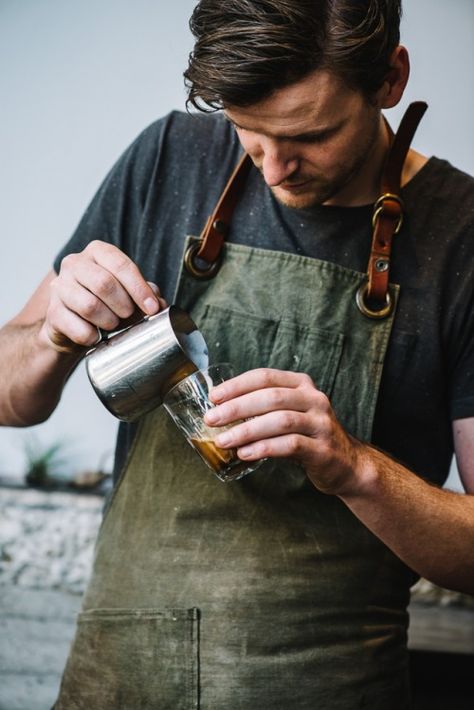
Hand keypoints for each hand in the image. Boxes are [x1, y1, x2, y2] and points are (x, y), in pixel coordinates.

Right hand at [39, 240, 166, 352]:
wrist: (73, 325)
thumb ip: (147, 294)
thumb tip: (160, 303)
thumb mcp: (129, 293)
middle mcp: (74, 263)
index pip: (121, 264)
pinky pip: (77, 328)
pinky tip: (96, 336)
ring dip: (108, 321)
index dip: (139, 288)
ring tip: (112, 324)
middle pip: (103, 283)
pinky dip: (92, 336)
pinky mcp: (52, 312)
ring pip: (89, 305)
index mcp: (97, 252)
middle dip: (124, 305)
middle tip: (129, 316)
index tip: (152, 308)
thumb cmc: (106, 304)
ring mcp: (59, 286)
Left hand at [204, 368, 364, 495]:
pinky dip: (264, 448)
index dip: (237, 385)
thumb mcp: (289, 415)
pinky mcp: (323, 449)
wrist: (347, 464)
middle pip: (270, 397)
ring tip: (223, 440)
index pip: (265, 376)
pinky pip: (290, 445)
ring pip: (280, 420)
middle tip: (212, 419)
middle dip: (236, 408)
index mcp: (302, 385)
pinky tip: (244, 453)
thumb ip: (262, 410)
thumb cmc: (308, 437)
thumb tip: (220, 413)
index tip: (214, 396)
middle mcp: (314, 399)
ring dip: (246, 430)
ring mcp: (321, 423)